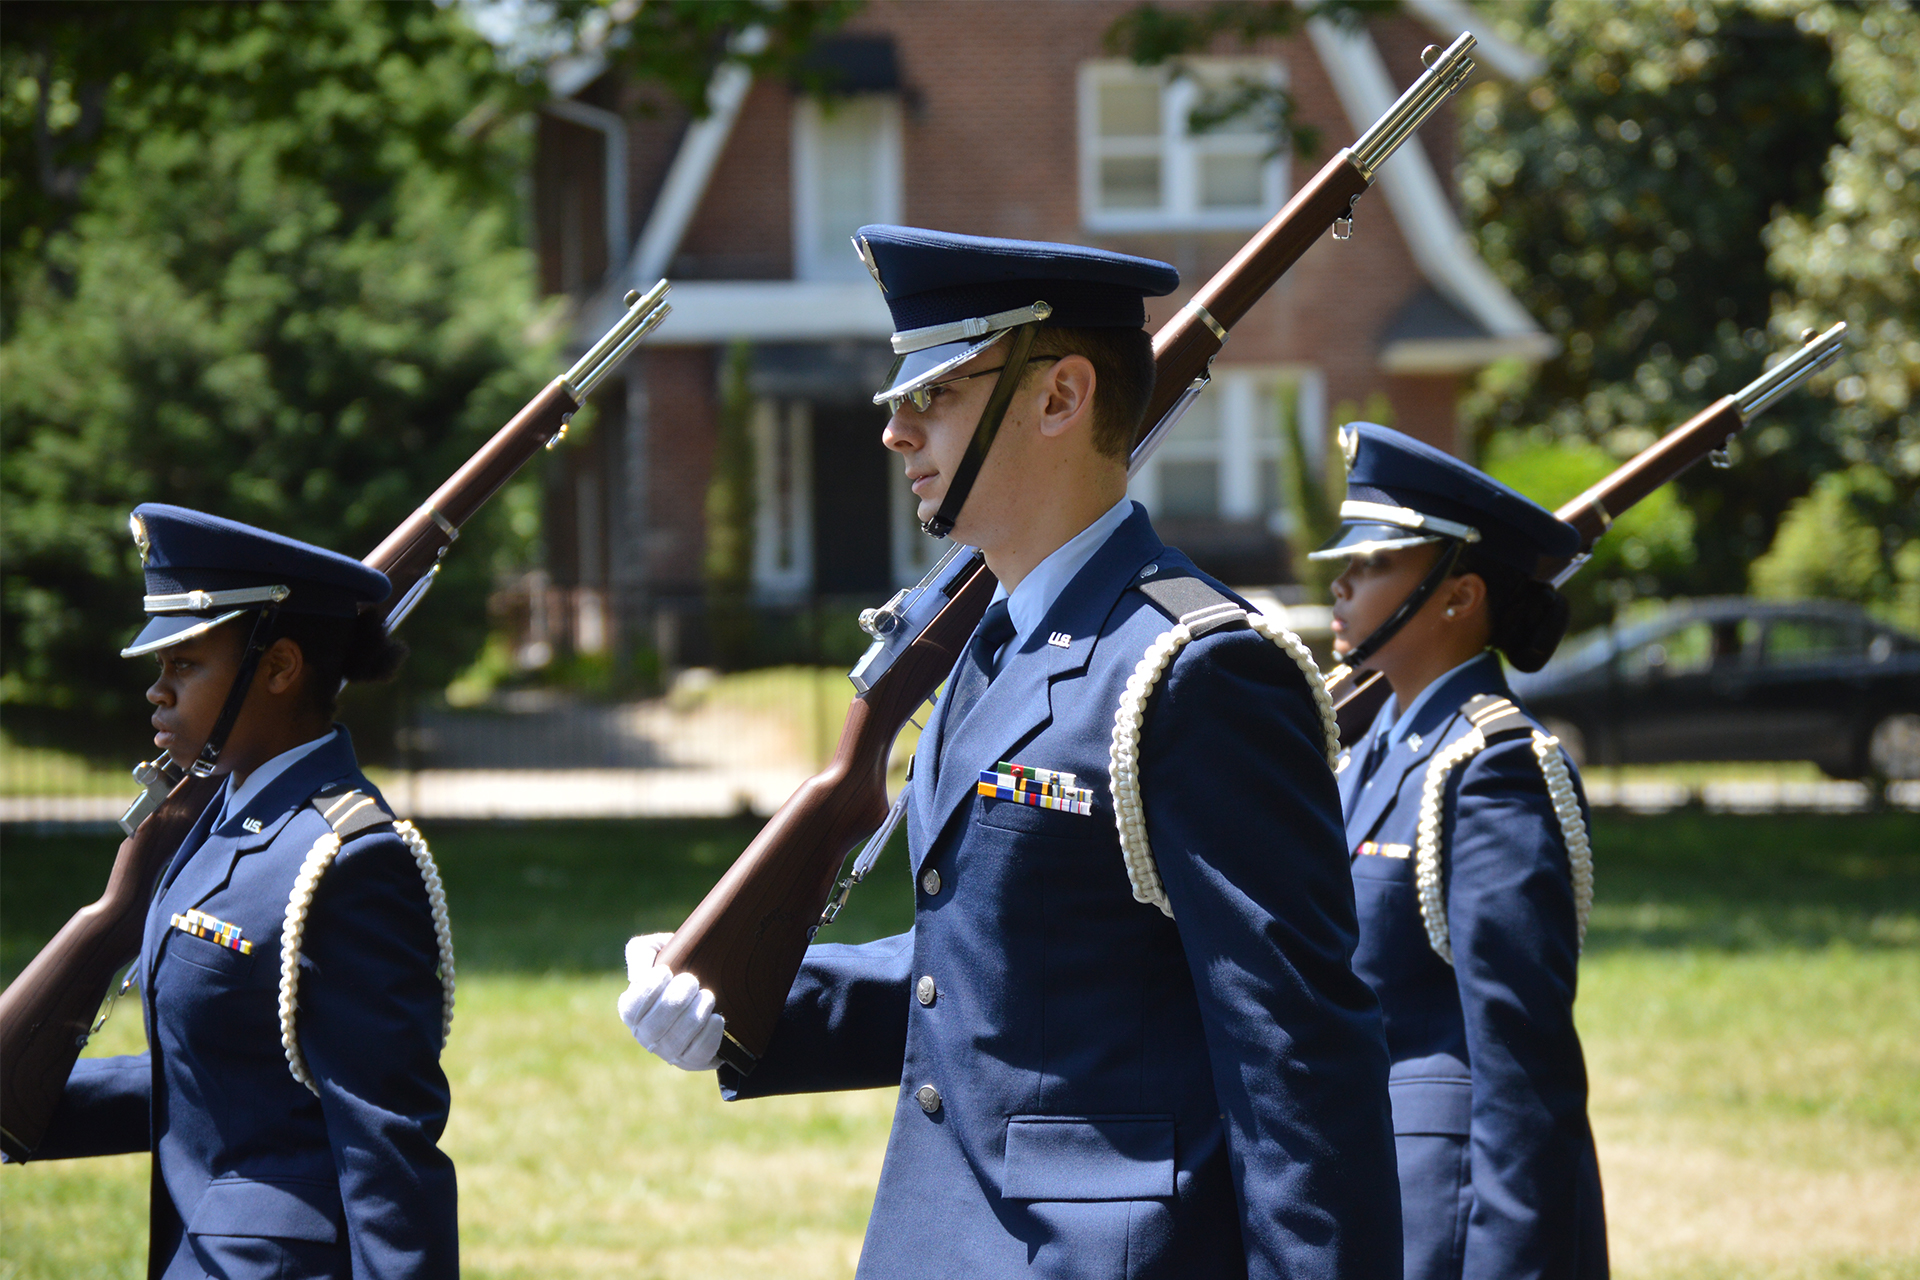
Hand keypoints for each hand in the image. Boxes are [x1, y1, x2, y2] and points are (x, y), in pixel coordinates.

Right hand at [617, 934, 725, 1070]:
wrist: (714, 985)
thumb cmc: (680, 965)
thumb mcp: (659, 950)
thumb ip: (641, 952)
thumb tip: (636, 977)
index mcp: (632, 1010)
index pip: (631, 1007)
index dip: (648, 990)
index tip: (666, 971)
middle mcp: (646, 1035)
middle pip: (655, 1027)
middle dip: (675, 1002)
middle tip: (692, 981)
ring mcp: (669, 1051)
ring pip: (677, 1041)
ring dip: (694, 1016)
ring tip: (707, 996)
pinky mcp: (693, 1060)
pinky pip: (699, 1053)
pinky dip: (709, 1035)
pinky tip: (716, 1018)